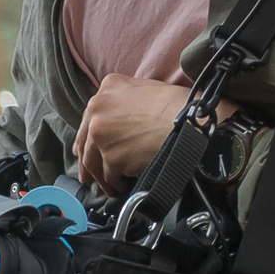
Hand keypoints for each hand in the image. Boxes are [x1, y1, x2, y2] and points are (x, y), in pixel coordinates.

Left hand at [73, 74, 194, 193]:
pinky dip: (116, 182)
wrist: (191, 120)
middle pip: (87, 142)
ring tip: (112, 185)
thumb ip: (123, 102)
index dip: (87, 139)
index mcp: (108, 88)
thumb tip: (110, 122)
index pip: (89, 119)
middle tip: (88, 177)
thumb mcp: (145, 89)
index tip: (83, 151)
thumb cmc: (176, 105)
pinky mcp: (112, 157)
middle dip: (87, 163)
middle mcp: (98, 110)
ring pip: (93, 162)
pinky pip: (109, 175)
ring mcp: (102, 134)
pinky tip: (124, 185)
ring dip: (102, 177)